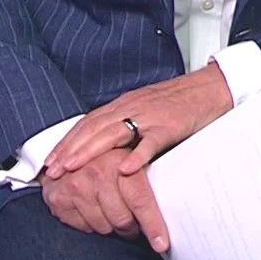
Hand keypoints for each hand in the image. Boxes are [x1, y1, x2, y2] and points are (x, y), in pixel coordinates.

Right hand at [41, 149, 170, 250]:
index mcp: (120, 161)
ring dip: (111, 227)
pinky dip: (91, 225)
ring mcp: (75, 185)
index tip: (162, 245)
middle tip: (134, 223)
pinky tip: (93, 211)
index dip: (153, 225)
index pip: (140, 200)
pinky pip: (83, 228)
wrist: (71, 153)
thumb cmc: (110, 160)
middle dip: (131, 227)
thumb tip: (178, 209)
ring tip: (113, 213)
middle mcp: (96, 172)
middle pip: (122, 220)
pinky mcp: (58, 199)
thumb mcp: (133, 161)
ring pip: (103, 227)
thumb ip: (150, 180)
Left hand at [47, 64, 232, 176]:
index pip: (87, 123)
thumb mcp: (145, 110)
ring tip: (73, 169)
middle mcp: (131, 107)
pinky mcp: (170, 126)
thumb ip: (124, 125)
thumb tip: (101, 149)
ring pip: (113, 133)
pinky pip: (151, 142)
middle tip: (52, 171)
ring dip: (90, 152)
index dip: (66, 142)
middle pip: (93, 128)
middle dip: (70, 150)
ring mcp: (150, 116)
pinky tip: (123, 170)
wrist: (211, 88)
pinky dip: (136, 155)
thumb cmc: (179, 103)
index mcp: (124, 105)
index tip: (49, 161)